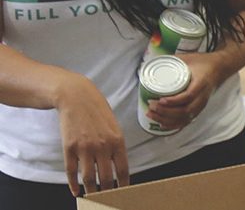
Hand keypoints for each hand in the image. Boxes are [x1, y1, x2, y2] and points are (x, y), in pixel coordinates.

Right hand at [56, 74, 128, 195]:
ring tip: (92, 198)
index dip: (123, 184)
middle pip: (105, 178)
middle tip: (107, 200)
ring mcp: (85, 148)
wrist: (77, 97)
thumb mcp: (113, 124)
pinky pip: (71, 172)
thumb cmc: (98, 109)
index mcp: (117, 139)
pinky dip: (73, 185)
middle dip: (107, 192)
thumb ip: (116, 144)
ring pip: (88, 178)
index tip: (123, 193)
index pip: (122, 169)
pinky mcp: (69, 148)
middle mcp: (102, 146)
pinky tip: (76, 191)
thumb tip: (118, 165)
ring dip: (91, 191)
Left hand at [146, 52, 221, 131]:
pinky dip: (174, 125)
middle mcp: (202, 96)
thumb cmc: (203, 62)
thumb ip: (173, 60)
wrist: (218, 68)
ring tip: (152, 114)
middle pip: (185, 111)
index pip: (188, 96)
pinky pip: (186, 121)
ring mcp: (201, 104)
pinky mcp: (198, 109)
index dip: (174, 101)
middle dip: (166, 112)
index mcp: (201, 82)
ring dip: (167, 119)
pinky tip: (162, 124)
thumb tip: (154, 62)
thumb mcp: (189, 58)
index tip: (160, 99)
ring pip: (184, 118)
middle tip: (151, 106)